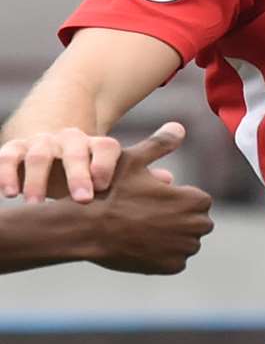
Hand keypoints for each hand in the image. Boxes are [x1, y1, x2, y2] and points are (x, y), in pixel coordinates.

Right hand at [0, 120, 176, 203]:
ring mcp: (42, 142)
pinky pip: (8, 156)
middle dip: (76, 174)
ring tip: (34, 203)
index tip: (105, 186)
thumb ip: (138, 176)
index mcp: (97, 144)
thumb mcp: (111, 172)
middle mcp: (70, 140)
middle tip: (81, 199)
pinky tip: (8, 193)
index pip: (107, 147)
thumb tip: (170, 181)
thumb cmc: (88, 170)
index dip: (106, 165)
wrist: (50, 148)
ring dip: (36, 178)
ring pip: (39, 154)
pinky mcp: (14, 149)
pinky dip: (6, 172)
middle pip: (74, 150)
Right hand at [88, 125, 213, 274]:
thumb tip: (178, 127)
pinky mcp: (171, 267)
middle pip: (197, 222)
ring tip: (144, 230)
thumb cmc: (109, 191)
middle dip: (180, 219)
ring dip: (173, 238)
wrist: (85, 228)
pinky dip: (163, 255)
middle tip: (149, 216)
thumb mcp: (133, 161)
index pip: (199, 200)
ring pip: (187, 242)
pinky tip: (141, 245)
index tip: (156, 199)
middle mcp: (196, 226)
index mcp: (195, 200)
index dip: (178, 199)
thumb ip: (160, 144)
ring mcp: (184, 248)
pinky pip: (175, 260)